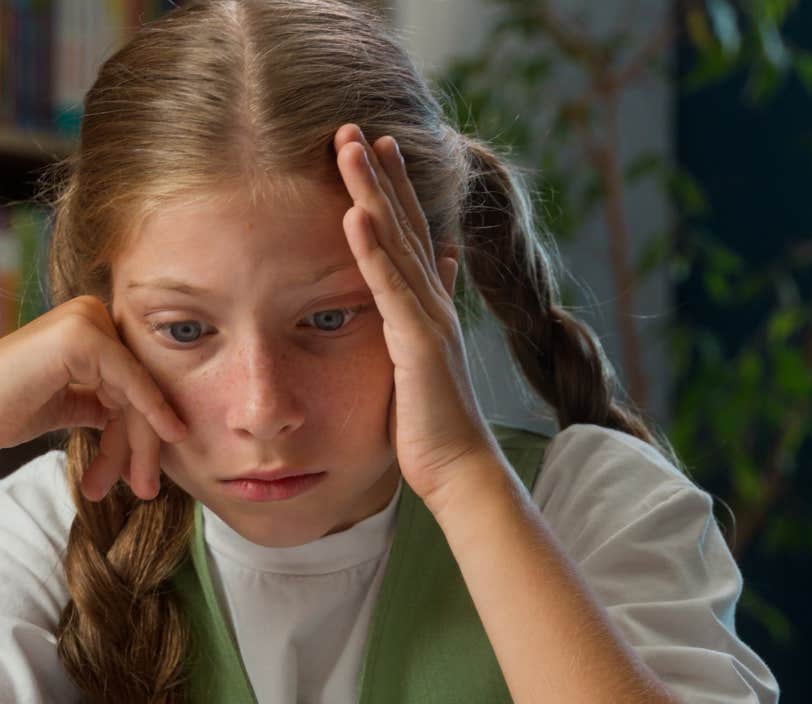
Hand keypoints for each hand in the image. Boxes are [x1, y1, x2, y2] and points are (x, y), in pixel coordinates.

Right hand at [0, 295, 186, 500]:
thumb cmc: (6, 414)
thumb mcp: (69, 404)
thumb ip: (103, 400)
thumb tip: (145, 416)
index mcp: (85, 324)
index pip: (130, 379)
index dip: (139, 430)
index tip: (143, 476)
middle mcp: (88, 311)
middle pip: (137, 384)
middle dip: (143, 442)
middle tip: (147, 490)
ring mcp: (85, 318)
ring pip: (137, 389)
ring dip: (139, 445)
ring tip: (138, 489)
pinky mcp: (82, 334)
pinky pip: (131, 381)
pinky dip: (150, 415)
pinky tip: (161, 446)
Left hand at [333, 123, 497, 509]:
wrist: (460, 469)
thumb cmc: (434, 425)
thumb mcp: (424, 359)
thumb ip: (427, 311)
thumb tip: (447, 263)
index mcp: (430, 306)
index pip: (411, 235)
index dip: (393, 189)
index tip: (375, 146)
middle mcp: (434, 303)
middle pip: (404, 224)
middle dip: (380, 173)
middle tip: (357, 126)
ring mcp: (428, 319)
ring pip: (397, 242)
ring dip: (373, 192)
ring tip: (351, 147)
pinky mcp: (419, 343)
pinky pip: (390, 287)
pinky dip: (373, 249)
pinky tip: (355, 213)